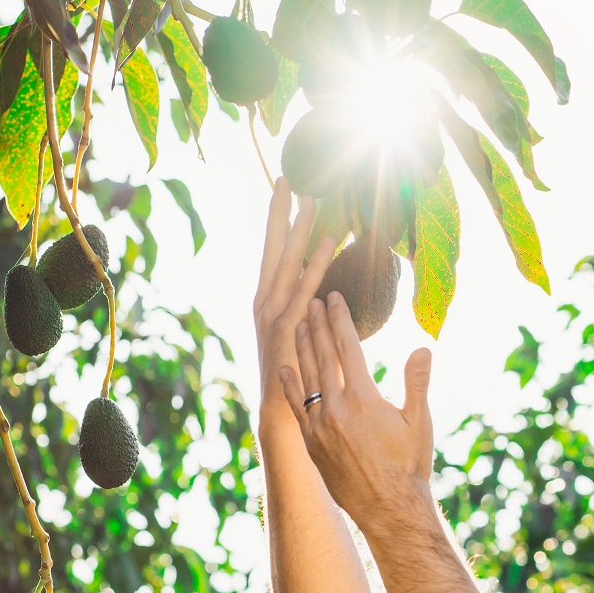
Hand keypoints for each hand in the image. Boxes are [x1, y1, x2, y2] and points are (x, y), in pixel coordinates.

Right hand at [253, 178, 333, 430]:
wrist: (284, 416)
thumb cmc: (299, 374)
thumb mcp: (301, 335)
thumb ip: (309, 306)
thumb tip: (326, 285)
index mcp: (268, 299)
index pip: (273, 250)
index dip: (277, 218)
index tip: (284, 186)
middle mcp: (264, 302)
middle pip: (272, 247)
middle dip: (280, 211)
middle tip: (289, 177)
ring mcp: (271, 316)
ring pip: (286, 263)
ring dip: (299, 230)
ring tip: (311, 198)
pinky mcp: (286, 331)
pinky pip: (303, 291)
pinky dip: (315, 265)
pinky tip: (329, 242)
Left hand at [278, 291, 433, 533]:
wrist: (388, 509)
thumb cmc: (409, 465)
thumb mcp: (419, 422)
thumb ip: (416, 382)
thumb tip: (422, 348)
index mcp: (364, 398)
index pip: (348, 347)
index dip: (340, 318)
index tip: (334, 296)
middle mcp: (336, 408)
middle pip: (322, 355)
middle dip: (316, 323)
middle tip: (310, 297)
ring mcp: (319, 426)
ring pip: (306, 376)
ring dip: (301, 346)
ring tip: (297, 321)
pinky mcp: (311, 443)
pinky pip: (296, 407)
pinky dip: (289, 385)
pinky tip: (284, 367)